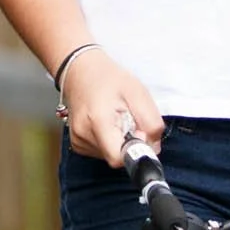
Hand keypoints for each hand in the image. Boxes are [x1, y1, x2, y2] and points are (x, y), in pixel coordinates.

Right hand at [60, 49, 161, 167]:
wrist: (80, 71)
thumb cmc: (109, 79)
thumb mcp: (139, 93)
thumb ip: (151, 123)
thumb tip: (153, 147)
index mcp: (98, 121)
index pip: (119, 158)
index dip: (134, 149)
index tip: (137, 132)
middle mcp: (83, 134)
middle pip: (116, 157)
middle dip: (128, 143)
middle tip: (128, 120)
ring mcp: (77, 140)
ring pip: (110, 155)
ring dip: (119, 142)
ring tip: (116, 119)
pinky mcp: (77, 143)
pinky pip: (101, 152)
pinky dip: (110, 141)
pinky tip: (107, 124)